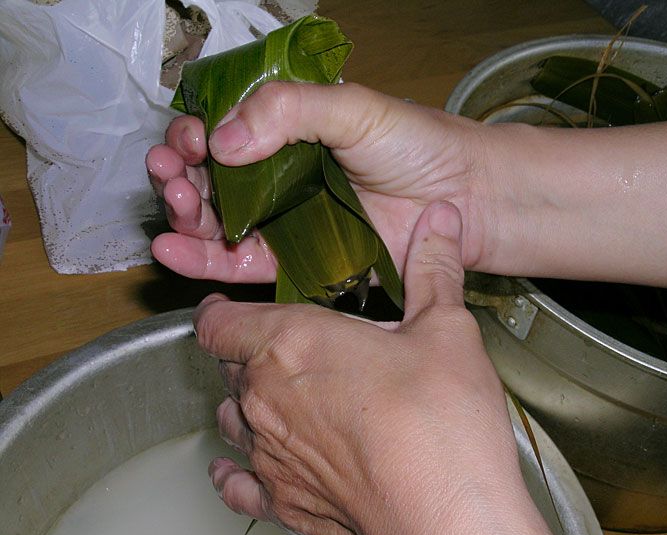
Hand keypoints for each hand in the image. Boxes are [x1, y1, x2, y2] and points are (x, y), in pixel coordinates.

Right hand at [147, 82, 495, 283]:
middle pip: (210, 177)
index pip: (222, 130)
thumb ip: (286, 110)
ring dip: (184, 214)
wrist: (464, 199)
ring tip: (175, 205)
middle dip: (181, 174)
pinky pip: (241, 264)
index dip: (196, 134)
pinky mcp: (297, 262)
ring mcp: (287, 220)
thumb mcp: (350, 108)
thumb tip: (222, 140)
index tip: (189, 139)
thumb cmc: (418, 145)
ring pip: (218, 221)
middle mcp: (280, 175)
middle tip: (173, 173)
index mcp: (288, 130)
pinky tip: (172, 249)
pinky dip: (202, 260)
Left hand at [193, 201, 593, 534]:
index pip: (220, 322)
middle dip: (248, 355)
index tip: (229, 309)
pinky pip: (237, 486)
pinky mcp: (282, 504)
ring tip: (276, 400)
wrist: (447, 515)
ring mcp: (268, 455)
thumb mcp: (446, 330)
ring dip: (246, 406)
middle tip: (285, 350)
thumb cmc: (441, 421)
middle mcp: (265, 398)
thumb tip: (439, 219)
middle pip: (229, 368)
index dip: (219, 312)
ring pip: (232, 420)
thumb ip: (434, 269)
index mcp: (292, 343)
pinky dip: (236, 473)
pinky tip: (241, 470)